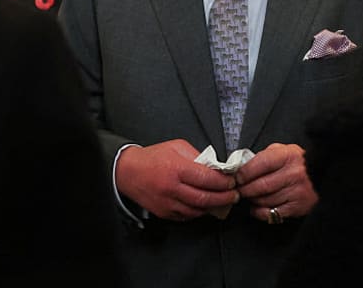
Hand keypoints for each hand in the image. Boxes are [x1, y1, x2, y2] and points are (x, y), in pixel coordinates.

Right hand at [116, 139, 239, 220]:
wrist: (128, 171)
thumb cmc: (153, 157)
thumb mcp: (177, 147)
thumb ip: (197, 156)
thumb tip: (216, 167)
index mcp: (177, 168)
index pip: (208, 179)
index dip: (224, 182)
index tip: (232, 181)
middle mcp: (172, 188)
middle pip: (205, 198)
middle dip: (224, 198)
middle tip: (234, 195)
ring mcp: (168, 203)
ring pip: (198, 210)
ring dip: (213, 206)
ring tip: (223, 201)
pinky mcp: (164, 213)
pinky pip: (187, 216)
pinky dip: (199, 211)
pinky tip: (205, 205)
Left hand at [235, 143, 317, 221]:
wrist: (322, 176)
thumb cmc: (298, 163)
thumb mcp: (283, 151)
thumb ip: (265, 156)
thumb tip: (243, 167)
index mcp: (288, 156)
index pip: (259, 165)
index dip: (243, 173)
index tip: (236, 177)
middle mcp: (294, 174)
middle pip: (260, 185)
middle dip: (245, 189)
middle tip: (239, 189)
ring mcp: (297, 192)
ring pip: (264, 200)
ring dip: (253, 200)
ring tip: (251, 196)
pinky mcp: (298, 207)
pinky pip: (272, 213)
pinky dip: (261, 212)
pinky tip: (259, 207)